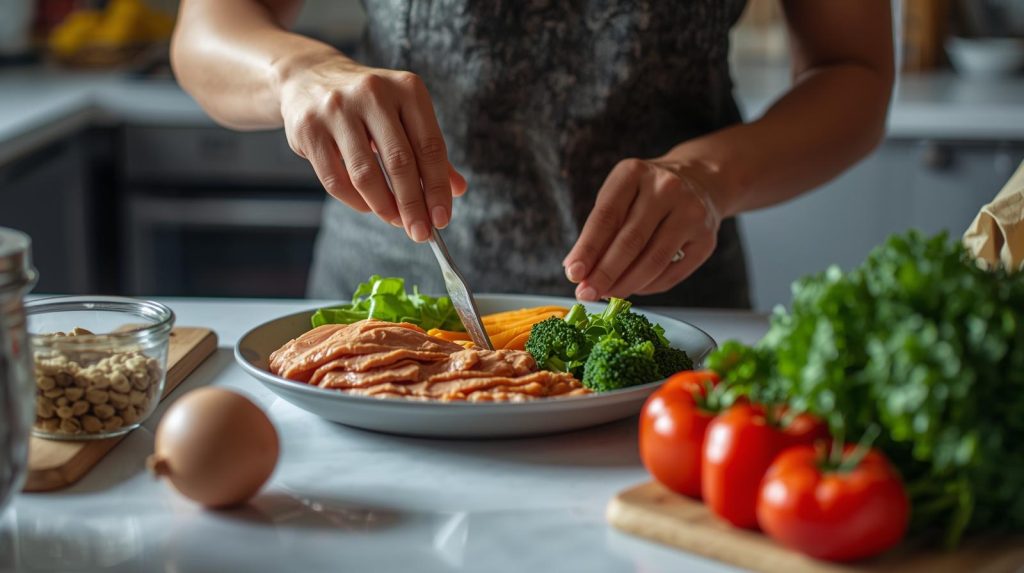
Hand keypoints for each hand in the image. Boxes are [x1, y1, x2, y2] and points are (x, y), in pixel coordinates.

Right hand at [277, 55, 466, 241]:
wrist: (309, 77)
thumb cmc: (369, 104)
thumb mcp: (405, 114)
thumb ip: (430, 150)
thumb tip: (457, 189)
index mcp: (407, 89)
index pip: (430, 146)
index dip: (437, 188)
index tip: (442, 220)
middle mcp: (373, 93)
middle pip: (400, 162)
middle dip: (413, 205)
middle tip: (421, 232)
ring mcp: (337, 109)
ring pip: (365, 174)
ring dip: (385, 207)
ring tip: (396, 222)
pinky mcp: (308, 129)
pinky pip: (335, 179)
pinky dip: (356, 201)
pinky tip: (369, 208)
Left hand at [563, 157, 721, 300]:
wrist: (699, 182)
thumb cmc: (646, 194)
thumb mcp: (619, 196)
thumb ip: (599, 230)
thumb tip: (578, 271)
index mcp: (635, 173)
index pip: (606, 216)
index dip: (587, 248)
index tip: (573, 273)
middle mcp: (667, 189)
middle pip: (630, 241)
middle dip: (604, 273)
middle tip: (586, 293)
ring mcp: (691, 213)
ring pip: (653, 261)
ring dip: (625, 285)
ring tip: (607, 295)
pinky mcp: (706, 240)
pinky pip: (671, 274)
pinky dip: (647, 286)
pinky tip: (633, 288)